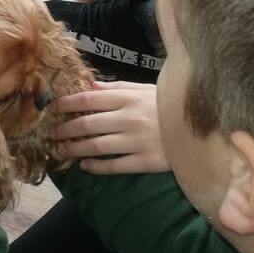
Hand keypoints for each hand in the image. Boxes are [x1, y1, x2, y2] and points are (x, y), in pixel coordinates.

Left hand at [51, 81, 168, 175]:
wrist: (202, 128)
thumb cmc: (170, 106)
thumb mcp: (146, 89)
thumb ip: (118, 88)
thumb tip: (91, 86)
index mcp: (129, 98)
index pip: (88, 100)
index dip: (67, 104)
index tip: (53, 108)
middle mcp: (129, 119)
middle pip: (88, 124)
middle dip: (65, 129)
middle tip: (51, 134)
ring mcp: (137, 141)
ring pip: (97, 146)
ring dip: (74, 149)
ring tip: (61, 150)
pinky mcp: (146, 161)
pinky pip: (115, 166)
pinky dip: (97, 166)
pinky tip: (85, 165)